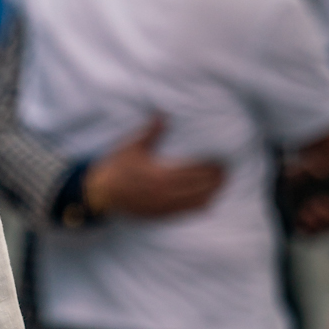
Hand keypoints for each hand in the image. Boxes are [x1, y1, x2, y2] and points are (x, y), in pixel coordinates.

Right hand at [85, 116, 223, 220]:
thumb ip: (151, 131)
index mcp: (161, 175)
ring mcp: (164, 206)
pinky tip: (208, 201)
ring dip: (212, 193)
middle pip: (200, 188)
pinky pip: (186, 213)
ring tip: (221, 184)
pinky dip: (200, 207)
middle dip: (216, 180)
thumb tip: (163, 114)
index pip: (195, 172)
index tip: (222, 161)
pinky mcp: (160, 214)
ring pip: (196, 202)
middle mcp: (165, 193)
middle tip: (227, 171)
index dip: (211, 168)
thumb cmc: (116, 167)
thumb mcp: (132, 146)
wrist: (101, 193)